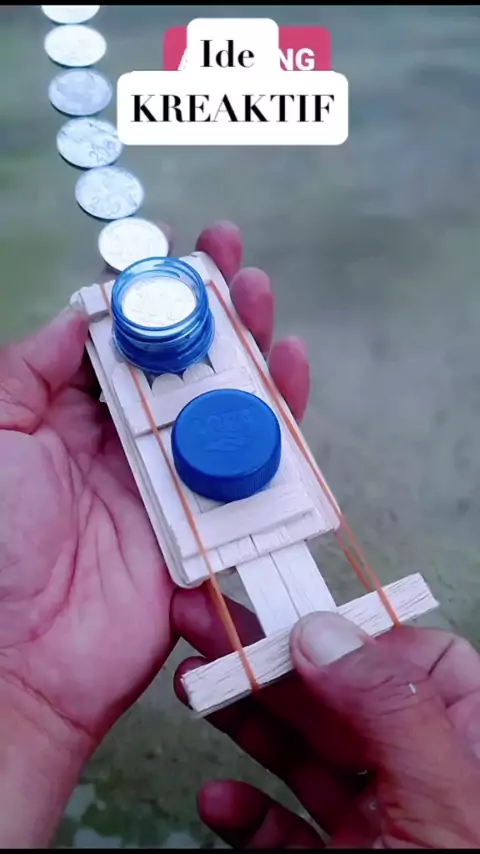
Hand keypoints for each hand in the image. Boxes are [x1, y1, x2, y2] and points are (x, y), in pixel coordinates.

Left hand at [0, 220, 309, 845]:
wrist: (22, 655)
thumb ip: (32, 369)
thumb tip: (84, 313)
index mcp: (74, 418)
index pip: (126, 344)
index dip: (153, 297)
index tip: (176, 255)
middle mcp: (131, 443)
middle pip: (184, 364)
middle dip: (211, 308)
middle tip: (230, 256)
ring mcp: (176, 481)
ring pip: (225, 404)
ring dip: (249, 347)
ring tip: (260, 295)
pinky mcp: (212, 523)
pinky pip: (255, 466)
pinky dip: (280, 419)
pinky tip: (288, 371)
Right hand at [173, 591, 479, 847]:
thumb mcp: (442, 799)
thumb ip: (389, 710)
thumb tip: (322, 631)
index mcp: (464, 746)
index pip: (420, 662)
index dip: (360, 632)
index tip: (296, 613)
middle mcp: (417, 779)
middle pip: (338, 700)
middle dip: (269, 661)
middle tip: (210, 623)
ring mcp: (375, 826)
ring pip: (302, 757)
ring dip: (245, 721)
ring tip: (196, 685)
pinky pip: (282, 831)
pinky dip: (246, 813)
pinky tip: (220, 798)